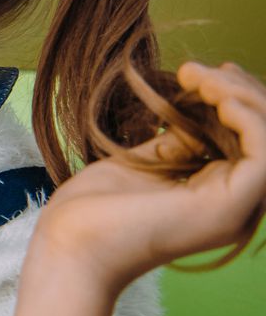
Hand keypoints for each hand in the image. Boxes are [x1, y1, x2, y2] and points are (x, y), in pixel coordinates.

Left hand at [33, 61, 265, 290]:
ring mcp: (236, 209)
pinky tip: (215, 98)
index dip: (235, 99)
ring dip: (243, 97)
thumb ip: (181, 141)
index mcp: (219, 197)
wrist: (68, 245)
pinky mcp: (229, 206)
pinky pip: (265, 154)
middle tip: (196, 71)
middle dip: (240, 91)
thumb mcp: (147, 162)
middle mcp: (237, 206)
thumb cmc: (94, 210)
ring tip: (200, 79)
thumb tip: (202, 110)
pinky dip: (248, 117)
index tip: (199, 72)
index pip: (249, 139)